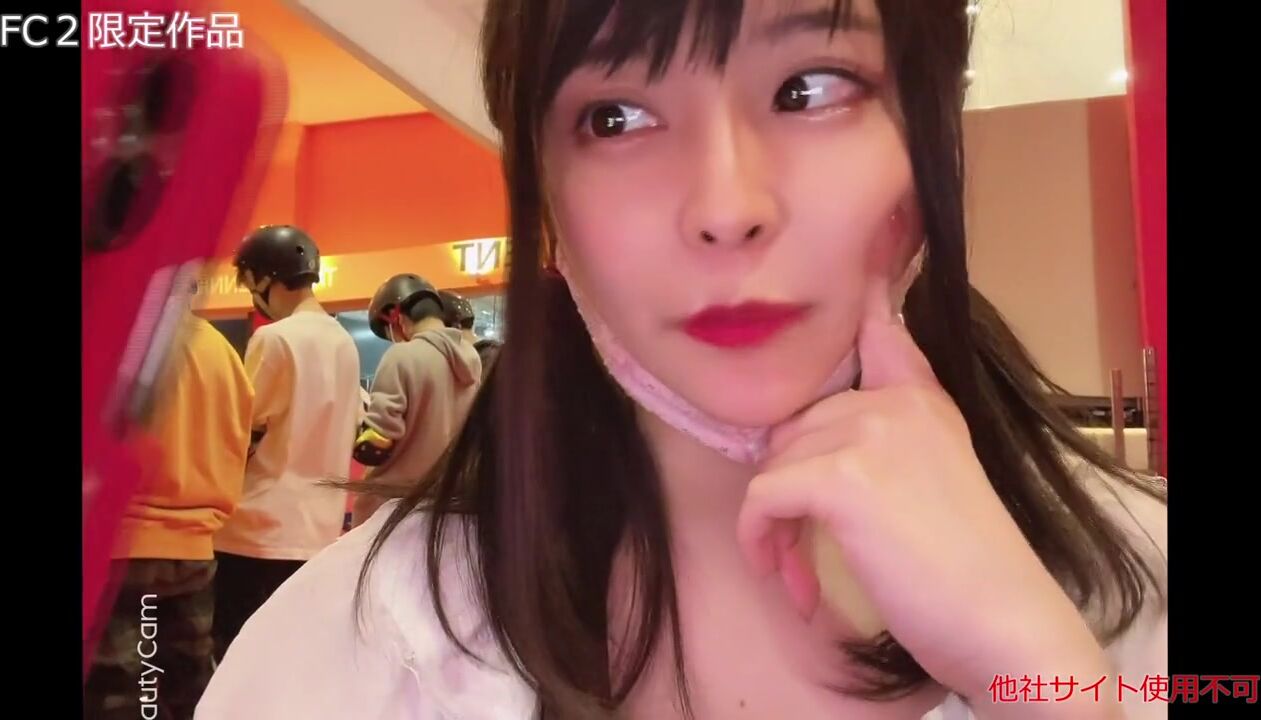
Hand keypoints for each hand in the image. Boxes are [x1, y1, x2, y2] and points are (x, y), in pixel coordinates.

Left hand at [735, 280, 1111, 707]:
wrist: (1003, 624)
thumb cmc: (964, 571)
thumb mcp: (931, 483)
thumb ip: (882, 444)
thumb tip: (795, 439)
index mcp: (921, 400)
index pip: (880, 327)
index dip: (859, 292)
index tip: (858, 259)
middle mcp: (896, 402)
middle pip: (793, 425)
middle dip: (784, 491)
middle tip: (797, 551)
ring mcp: (870, 432)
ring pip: (771, 464)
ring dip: (773, 528)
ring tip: (799, 575)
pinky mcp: (843, 476)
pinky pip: (762, 498)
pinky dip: (762, 542)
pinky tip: (790, 580)